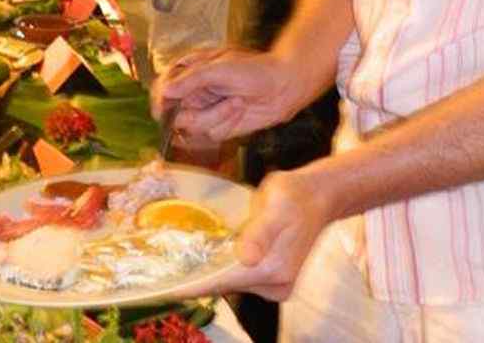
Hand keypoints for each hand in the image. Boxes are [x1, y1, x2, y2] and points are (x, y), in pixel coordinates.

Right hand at [152, 50, 303, 141]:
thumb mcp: (218, 68)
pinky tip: (239, 109)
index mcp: (188, 72)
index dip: (162, 100)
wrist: (282, 86)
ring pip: (193, 126)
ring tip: (236, 102)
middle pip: (173, 114)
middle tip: (212, 103)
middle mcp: (193, 93)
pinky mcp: (218, 125)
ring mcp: (205, 110)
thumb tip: (165, 91)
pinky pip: (211, 133)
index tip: (166, 106)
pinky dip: (226, 122)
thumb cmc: (253, 70)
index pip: (162, 89)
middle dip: (196, 111)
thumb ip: (190, 79)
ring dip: (216, 116)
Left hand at [165, 169, 334, 300]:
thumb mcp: (277, 203)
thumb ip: (260, 232)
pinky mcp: (272, 279)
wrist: (318, 197)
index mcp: (274, 268)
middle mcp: (275, 284)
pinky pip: (240, 278)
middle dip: (198, 278)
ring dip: (210, 272)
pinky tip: (205, 257)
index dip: (196, 284)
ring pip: (232, 282)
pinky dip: (223, 269)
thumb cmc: (295, 195)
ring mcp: (275, 285)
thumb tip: (246, 257)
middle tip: (166, 270)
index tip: (168, 288)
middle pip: (227, 285)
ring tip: (179, 263)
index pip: (226, 281)